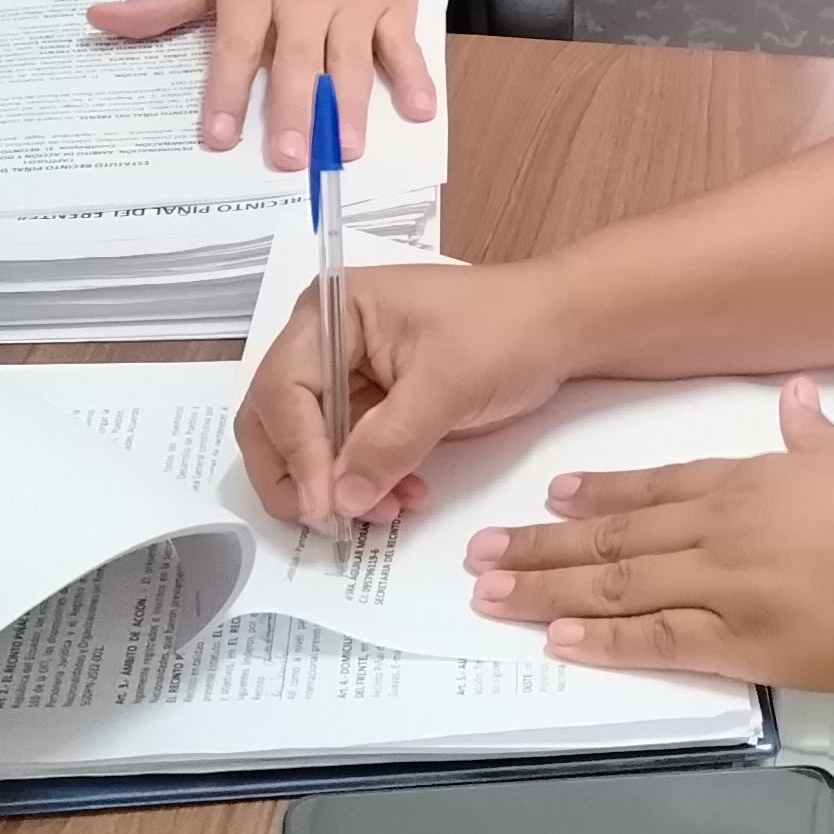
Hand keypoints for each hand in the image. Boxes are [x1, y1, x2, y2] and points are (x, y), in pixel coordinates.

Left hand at [85, 0, 436, 167]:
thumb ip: (167, 0)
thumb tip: (101, 22)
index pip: (235, 45)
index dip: (224, 91)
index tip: (216, 137)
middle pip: (297, 60)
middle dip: (294, 110)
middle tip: (289, 159)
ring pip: (351, 59)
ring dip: (352, 106)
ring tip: (349, 151)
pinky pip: (405, 43)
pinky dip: (415, 76)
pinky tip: (419, 110)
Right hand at [235, 262, 584, 532]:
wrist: (560, 328)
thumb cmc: (506, 332)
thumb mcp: (447, 385)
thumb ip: (388, 444)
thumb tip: (340, 501)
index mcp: (331, 312)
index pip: (282, 389)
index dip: (296, 451)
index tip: (322, 504)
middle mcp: (323, 340)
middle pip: (274, 418)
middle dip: (300, 475)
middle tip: (332, 522)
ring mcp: (346, 374)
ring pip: (307, 445)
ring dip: (336, 487)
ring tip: (389, 509)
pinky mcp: (371, 405)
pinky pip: (345, 454)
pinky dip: (364, 483)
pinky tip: (404, 497)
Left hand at [464, 382, 833, 697]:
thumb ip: (818, 435)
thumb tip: (797, 398)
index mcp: (754, 479)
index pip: (658, 486)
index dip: (599, 494)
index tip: (551, 498)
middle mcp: (724, 529)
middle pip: (617, 539)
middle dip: (543, 547)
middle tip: (481, 553)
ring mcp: (727, 588)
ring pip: (618, 589)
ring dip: (549, 591)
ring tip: (492, 594)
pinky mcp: (741, 646)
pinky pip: (657, 643)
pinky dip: (604, 642)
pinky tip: (558, 641)